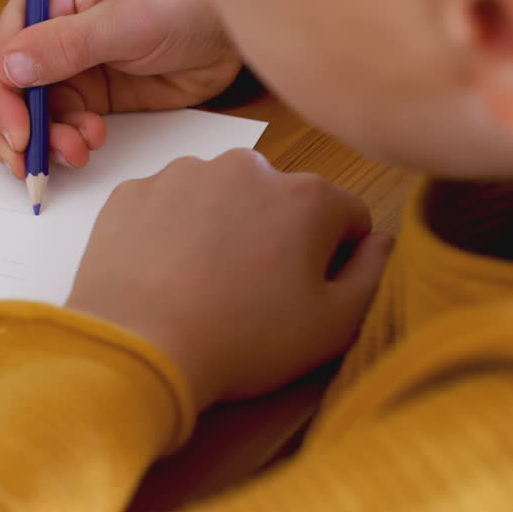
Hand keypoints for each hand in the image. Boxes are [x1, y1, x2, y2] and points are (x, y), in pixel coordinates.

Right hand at [0, 0, 242, 178]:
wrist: (233, 28)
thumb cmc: (187, 2)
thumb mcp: (126, 22)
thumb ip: (66, 45)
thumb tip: (9, 68)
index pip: (3, 49)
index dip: (2, 96)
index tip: (19, 133)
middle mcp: (47, 27)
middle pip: (4, 86)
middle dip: (13, 127)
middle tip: (29, 161)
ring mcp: (66, 63)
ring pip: (29, 112)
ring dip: (43, 139)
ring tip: (74, 153)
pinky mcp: (88, 93)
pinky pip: (59, 124)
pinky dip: (66, 141)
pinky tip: (90, 143)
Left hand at [65, 149, 393, 408]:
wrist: (136, 345)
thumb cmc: (243, 340)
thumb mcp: (333, 325)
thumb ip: (372, 274)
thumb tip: (380, 241)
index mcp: (307, 195)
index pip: (346, 217)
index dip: (336, 259)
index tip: (309, 294)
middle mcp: (246, 166)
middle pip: (279, 200)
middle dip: (275, 235)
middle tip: (251, 293)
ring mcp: (181, 173)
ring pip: (220, 197)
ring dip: (221, 227)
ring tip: (202, 285)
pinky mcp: (131, 191)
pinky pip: (165, 205)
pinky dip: (169, 230)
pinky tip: (162, 273)